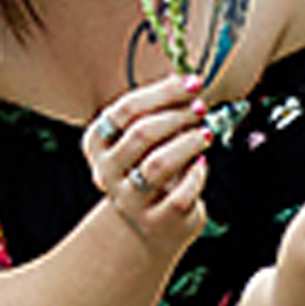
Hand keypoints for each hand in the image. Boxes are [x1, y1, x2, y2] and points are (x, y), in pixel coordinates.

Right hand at [77, 64, 212, 257]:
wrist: (149, 225)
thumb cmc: (151, 169)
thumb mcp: (147, 140)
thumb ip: (161, 112)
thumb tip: (189, 80)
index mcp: (98, 143)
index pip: (127, 109)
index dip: (164, 92)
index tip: (193, 83)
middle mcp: (106, 172)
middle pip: (141, 134)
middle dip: (177, 116)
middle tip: (200, 108)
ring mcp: (128, 201)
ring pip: (158, 164)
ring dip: (187, 143)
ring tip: (206, 133)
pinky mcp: (154, 222)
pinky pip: (179, 195)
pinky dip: (196, 175)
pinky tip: (201, 164)